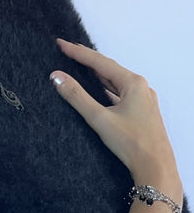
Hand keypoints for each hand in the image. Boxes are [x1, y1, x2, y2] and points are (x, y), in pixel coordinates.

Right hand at [51, 40, 181, 196]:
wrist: (156, 168)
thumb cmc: (130, 142)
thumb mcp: (99, 118)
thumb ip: (76, 96)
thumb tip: (56, 76)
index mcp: (133, 83)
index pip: (100, 62)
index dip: (78, 53)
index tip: (60, 43)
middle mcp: (141, 87)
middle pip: (109, 69)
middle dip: (87, 60)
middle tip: (66, 50)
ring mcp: (144, 99)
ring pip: (116, 81)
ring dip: (97, 74)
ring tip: (79, 65)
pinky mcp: (143, 111)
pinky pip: (121, 93)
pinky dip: (106, 88)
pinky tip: (98, 89)